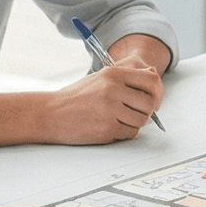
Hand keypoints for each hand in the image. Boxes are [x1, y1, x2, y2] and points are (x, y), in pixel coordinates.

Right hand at [39, 64, 164, 144]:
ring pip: (142, 120)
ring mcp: (110, 109)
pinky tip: (111, 128)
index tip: (149, 99)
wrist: (50, 113)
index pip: (151, 79)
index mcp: (113, 74)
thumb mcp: (100, 78)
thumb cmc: (76, 97)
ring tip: (119, 120)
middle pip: (149, 103)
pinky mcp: (107, 128)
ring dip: (134, 123)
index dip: (155, 91)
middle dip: (145, 111)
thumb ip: (126, 76)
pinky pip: (131, 133)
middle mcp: (113, 89)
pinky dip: (124, 133)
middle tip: (134, 113)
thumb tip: (153, 74)